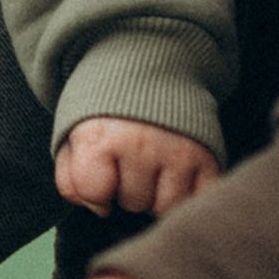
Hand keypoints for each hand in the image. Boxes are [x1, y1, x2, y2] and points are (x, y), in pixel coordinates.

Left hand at [55, 117, 222, 213]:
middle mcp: (141, 144)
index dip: (94, 189)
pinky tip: (175, 172)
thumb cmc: (105, 109)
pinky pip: (195, 201)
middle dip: (126, 187)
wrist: (148, 69)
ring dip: (156, 195)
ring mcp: (177, 152)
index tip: (100, 170)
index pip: (94, 193)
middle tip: (129, 158)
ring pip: (163, 208)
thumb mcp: (72, 134)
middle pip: (131, 202)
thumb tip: (99, 209)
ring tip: (152, 165)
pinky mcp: (207, 158)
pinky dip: (186, 193)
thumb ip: (70, 177)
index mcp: (100, 135)